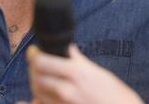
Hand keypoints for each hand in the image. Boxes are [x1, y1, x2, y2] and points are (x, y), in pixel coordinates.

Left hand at [27, 44, 143, 103]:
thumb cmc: (114, 94)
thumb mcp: (97, 72)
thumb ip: (78, 61)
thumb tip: (67, 49)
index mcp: (76, 73)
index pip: (42, 62)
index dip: (34, 55)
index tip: (34, 51)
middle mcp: (67, 90)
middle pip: (36, 77)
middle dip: (34, 68)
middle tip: (37, 63)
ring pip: (37, 92)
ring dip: (36, 82)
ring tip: (41, 76)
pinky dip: (40, 98)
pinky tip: (43, 94)